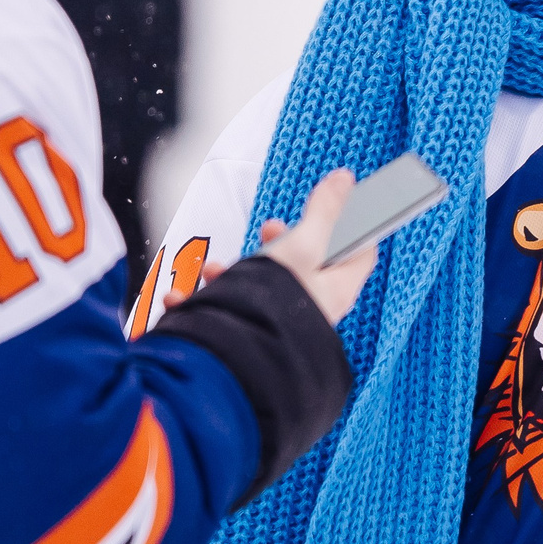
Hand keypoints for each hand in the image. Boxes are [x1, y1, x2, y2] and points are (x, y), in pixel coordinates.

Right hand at [162, 168, 377, 326]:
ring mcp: (280, 323)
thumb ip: (323, 212)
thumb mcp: (302, 246)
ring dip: (233, 272)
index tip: (336, 208)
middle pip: (305, 264)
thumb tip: (345, 179)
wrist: (235, 364)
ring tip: (214, 271)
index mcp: (336, 289)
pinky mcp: (248, 335)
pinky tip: (183, 299)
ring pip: (260, 287)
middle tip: (270, 229)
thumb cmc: (277, 306)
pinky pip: (228, 312)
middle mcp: (313, 310)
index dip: (351, 226)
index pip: (359, 253)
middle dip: (279, 242)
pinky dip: (206, 302)